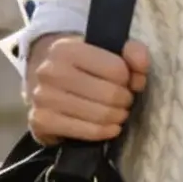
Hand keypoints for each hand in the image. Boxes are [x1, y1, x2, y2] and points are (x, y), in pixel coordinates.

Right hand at [25, 33, 149, 144]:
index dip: (128, 78)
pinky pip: (87, 132)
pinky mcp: (41, 121)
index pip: (117, 69)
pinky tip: (110, 128)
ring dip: (117, 117)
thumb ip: (132, 52)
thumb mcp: (105, 51)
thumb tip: (142, 66)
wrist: (43, 84)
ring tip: (117, 113)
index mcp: (66, 49)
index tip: (125, 82)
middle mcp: (50, 71)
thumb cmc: (81, 67)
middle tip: (124, 101)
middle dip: (125, 101)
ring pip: (101, 115)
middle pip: (110, 94)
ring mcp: (43, 98)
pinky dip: (105, 132)